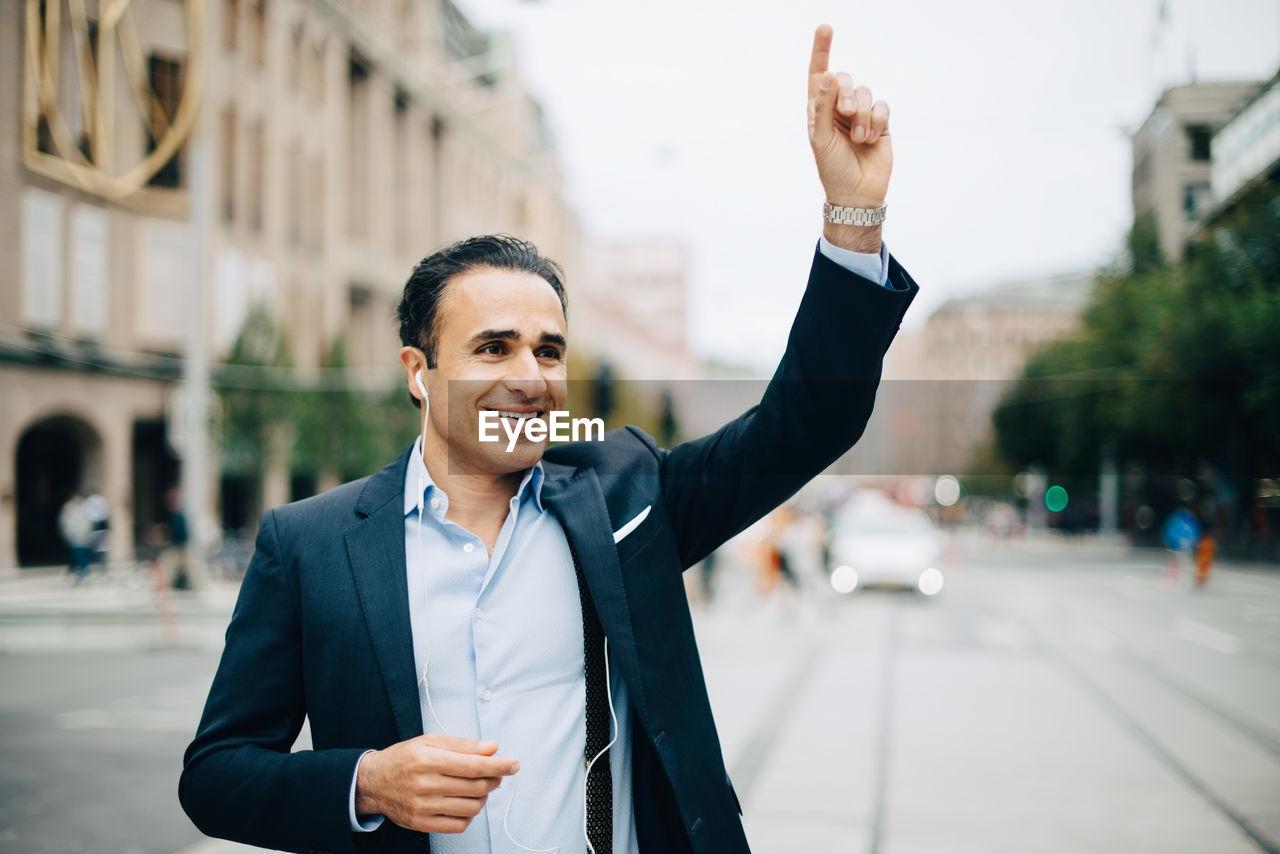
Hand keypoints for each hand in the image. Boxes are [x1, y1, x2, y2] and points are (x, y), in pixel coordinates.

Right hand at [354, 733, 519, 833]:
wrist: (373, 782)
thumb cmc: (404, 758)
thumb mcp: (430, 741)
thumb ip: (463, 745)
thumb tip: (492, 748)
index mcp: (428, 759)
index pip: (474, 765)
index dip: (499, 765)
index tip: (513, 764)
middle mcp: (425, 784)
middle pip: (476, 787)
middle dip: (494, 779)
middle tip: (496, 773)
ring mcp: (423, 807)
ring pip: (471, 807)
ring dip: (484, 797)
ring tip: (479, 787)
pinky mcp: (422, 823)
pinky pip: (458, 825)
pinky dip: (470, 815)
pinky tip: (466, 803)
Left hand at [807, 25, 891, 251]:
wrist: (856, 193)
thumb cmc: (832, 169)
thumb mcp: (821, 139)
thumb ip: (822, 107)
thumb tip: (825, 77)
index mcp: (818, 110)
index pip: (818, 75)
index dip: (821, 51)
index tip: (825, 28)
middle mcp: (839, 108)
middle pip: (845, 79)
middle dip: (846, 94)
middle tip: (846, 115)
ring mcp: (861, 115)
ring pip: (866, 92)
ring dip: (862, 115)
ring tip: (858, 138)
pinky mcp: (880, 123)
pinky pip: (882, 106)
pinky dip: (876, 121)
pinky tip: (870, 139)